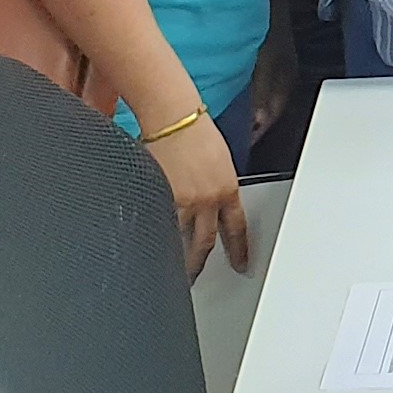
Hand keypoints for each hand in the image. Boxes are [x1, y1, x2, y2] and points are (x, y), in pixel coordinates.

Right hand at [147, 111, 250, 277]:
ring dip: (178, 256)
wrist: (173, 117)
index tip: (240, 265)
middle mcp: (208, 199)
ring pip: (182, 239)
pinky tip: (152, 246)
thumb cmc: (194, 130)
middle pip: (206, 241)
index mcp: (226, 188)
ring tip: (171, 269)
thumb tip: (211, 203)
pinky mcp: (161, 195)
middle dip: (200, 262)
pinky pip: (160, 224)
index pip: (236, 228)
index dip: (239, 250)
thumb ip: (218, 186)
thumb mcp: (219, 161)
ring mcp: (183, 200)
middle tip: (196, 275)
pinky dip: (158, 235)